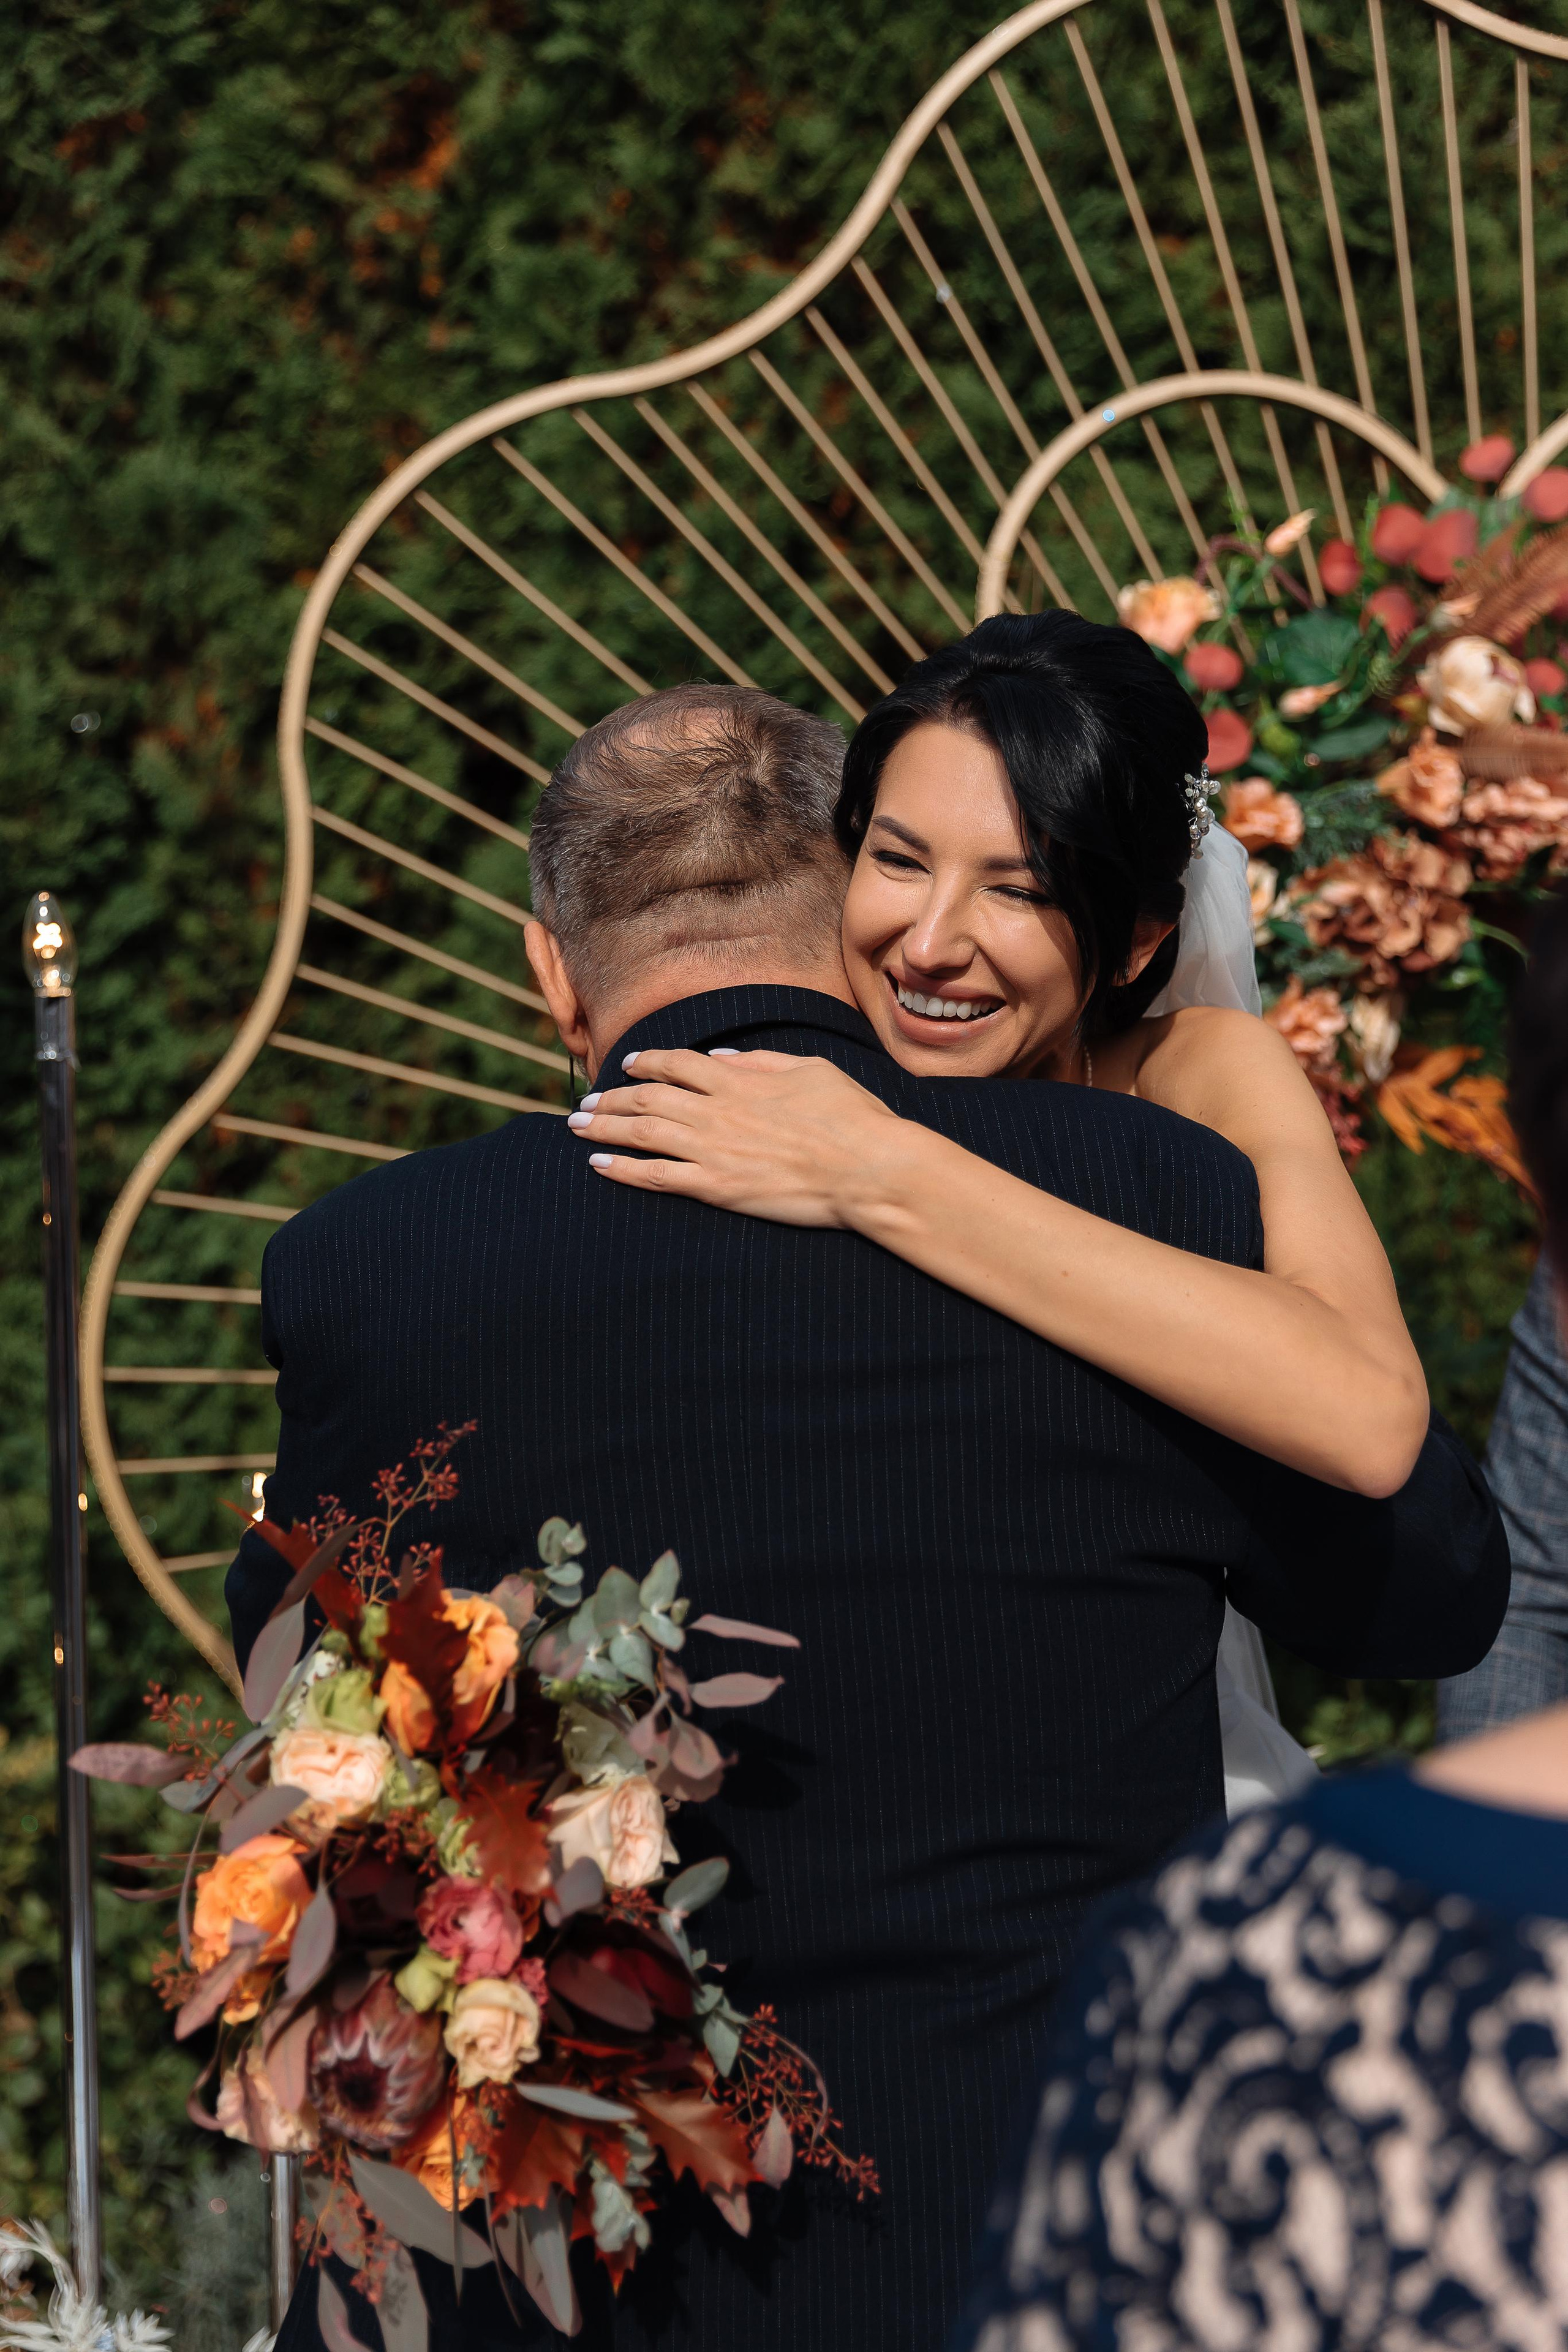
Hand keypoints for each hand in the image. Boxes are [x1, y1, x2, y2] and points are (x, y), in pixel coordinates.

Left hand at [565, 1047, 911, 1228]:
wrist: (867, 1168)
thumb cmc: (851, 1117)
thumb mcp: (810, 1069)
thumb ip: (760, 1062)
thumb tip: (719, 1061)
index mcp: (739, 1079)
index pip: (677, 1064)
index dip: (648, 1062)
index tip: (629, 1065)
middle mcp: (717, 1110)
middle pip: (647, 1098)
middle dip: (611, 1098)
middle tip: (587, 1102)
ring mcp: (713, 1150)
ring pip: (642, 1133)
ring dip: (604, 1128)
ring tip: (577, 1126)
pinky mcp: (716, 1187)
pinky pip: (656, 1176)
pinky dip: (622, 1168)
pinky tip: (598, 1164)